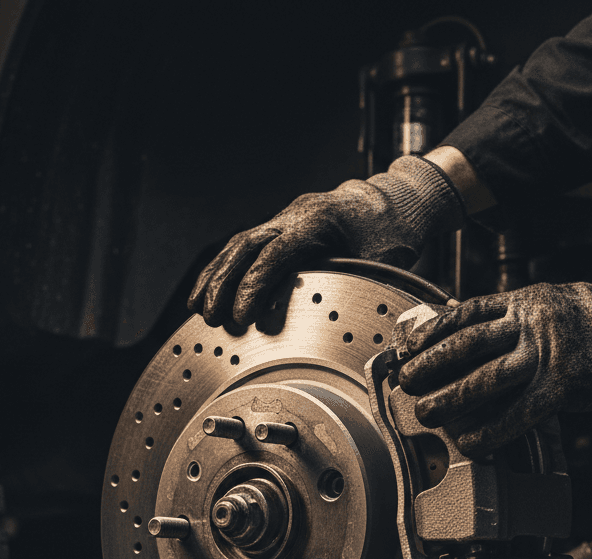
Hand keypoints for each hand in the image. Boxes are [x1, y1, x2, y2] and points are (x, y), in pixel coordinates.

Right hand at [187, 156, 463, 327]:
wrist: (393, 202)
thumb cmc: (391, 231)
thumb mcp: (385, 259)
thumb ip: (361, 284)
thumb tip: (346, 323)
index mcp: (318, 219)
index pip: (277, 253)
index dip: (255, 285)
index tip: (242, 316)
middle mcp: (294, 216)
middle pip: (246, 245)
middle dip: (224, 283)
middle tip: (210, 317)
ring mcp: (284, 221)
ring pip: (239, 245)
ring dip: (215, 277)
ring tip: (198, 309)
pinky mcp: (280, 232)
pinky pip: (245, 249)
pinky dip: (225, 272)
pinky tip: (210, 294)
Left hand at [395, 274, 591, 454]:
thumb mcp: (550, 303)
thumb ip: (509, 317)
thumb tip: (464, 326)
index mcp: (523, 302)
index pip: (464, 314)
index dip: (430, 333)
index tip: (406, 349)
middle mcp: (531, 324)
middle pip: (466, 345)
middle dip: (431, 366)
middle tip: (406, 383)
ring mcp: (548, 354)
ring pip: (486, 378)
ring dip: (451, 399)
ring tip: (426, 413)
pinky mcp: (565, 385)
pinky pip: (519, 412)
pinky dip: (492, 429)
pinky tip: (471, 441)